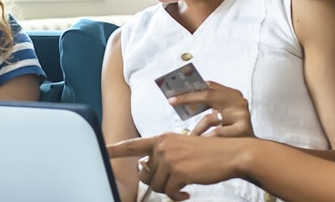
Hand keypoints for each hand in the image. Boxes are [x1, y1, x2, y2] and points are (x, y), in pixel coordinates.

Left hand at [109, 134, 245, 200]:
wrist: (232, 154)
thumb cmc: (209, 153)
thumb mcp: (182, 147)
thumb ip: (163, 155)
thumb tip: (145, 169)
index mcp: (161, 139)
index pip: (132, 145)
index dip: (115, 150)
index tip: (102, 151)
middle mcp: (162, 147)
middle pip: (146, 174)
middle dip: (157, 182)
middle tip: (173, 183)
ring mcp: (170, 159)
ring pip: (157, 185)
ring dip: (169, 191)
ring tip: (182, 188)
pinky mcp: (178, 172)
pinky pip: (170, 192)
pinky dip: (178, 197)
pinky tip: (187, 194)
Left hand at [169, 81, 253, 136]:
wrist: (253, 152)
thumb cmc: (233, 133)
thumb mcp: (223, 114)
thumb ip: (210, 106)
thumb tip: (184, 100)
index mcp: (234, 95)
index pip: (210, 86)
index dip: (192, 87)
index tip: (175, 90)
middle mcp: (239, 102)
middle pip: (208, 96)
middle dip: (187, 98)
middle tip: (172, 101)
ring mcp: (242, 115)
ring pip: (210, 118)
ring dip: (196, 128)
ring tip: (189, 137)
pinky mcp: (243, 130)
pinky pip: (217, 134)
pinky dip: (206, 139)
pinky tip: (201, 144)